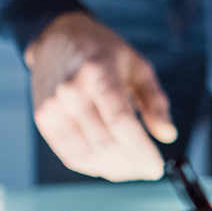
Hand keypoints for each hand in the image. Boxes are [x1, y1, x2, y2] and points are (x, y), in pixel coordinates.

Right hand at [25, 12, 176, 181]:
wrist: (57, 40)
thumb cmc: (104, 53)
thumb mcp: (139, 68)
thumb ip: (155, 102)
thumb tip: (168, 135)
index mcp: (99, 74)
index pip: (121, 123)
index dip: (141, 151)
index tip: (157, 168)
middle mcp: (71, 92)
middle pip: (105, 144)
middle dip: (132, 165)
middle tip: (149, 171)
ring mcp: (53, 108)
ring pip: (87, 156)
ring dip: (115, 170)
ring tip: (133, 169)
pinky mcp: (43, 120)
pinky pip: (71, 156)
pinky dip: (95, 167)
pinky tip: (111, 165)